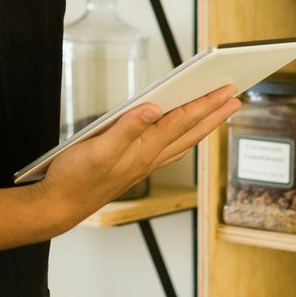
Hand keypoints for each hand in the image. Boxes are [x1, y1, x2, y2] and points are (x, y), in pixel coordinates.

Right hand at [40, 85, 240, 228]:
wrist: (59, 207)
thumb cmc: (75, 177)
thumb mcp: (97, 148)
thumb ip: (126, 128)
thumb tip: (154, 108)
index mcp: (143, 149)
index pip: (182, 121)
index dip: (205, 103)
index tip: (226, 90)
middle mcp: (149, 158)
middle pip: (191, 132)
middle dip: (215, 114)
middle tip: (236, 97)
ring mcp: (143, 165)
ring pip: (183, 142)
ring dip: (203, 126)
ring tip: (218, 113)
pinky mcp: (134, 168)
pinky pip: (169, 150)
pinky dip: (183, 138)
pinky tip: (183, 136)